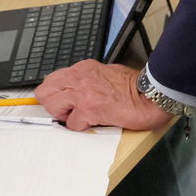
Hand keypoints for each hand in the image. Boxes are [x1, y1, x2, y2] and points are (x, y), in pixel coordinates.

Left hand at [34, 60, 174, 131]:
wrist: (151, 95)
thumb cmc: (134, 87)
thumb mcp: (105, 74)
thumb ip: (87, 80)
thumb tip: (73, 91)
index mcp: (83, 68)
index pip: (51, 80)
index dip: (55, 95)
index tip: (62, 103)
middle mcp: (79, 77)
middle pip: (44, 93)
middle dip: (54, 105)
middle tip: (70, 112)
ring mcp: (83, 93)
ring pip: (52, 107)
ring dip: (64, 116)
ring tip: (82, 116)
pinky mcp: (90, 109)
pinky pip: (72, 124)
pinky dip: (81, 127)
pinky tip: (96, 122)